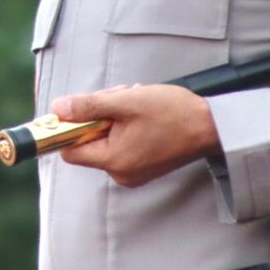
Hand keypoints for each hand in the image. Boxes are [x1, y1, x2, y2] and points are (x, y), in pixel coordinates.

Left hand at [52, 84, 222, 187]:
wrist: (211, 126)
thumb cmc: (173, 113)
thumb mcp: (125, 101)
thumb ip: (88, 106)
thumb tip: (57, 109)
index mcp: (114, 161)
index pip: (70, 150)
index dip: (68, 128)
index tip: (77, 109)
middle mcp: (121, 174)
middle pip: (89, 142)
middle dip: (98, 116)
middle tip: (117, 96)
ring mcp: (133, 173)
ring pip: (106, 140)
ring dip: (113, 117)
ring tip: (134, 101)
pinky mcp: (144, 167)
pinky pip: (121, 145)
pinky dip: (125, 127)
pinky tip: (141, 113)